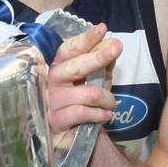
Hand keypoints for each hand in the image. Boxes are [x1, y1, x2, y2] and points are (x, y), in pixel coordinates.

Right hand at [45, 23, 120, 137]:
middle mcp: (51, 82)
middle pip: (76, 67)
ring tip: (111, 105)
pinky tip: (105, 116)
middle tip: (116, 48)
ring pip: (89, 93)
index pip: (69, 50)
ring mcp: (51, 102)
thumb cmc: (84, 103)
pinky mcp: (56, 121)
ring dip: (108, 99)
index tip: (102, 28)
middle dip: (98, 57)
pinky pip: (84, 112)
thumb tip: (113, 44)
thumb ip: (103, 64)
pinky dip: (101, 114)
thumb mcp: (96, 81)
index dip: (85, 39)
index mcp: (58, 67)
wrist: (77, 137)